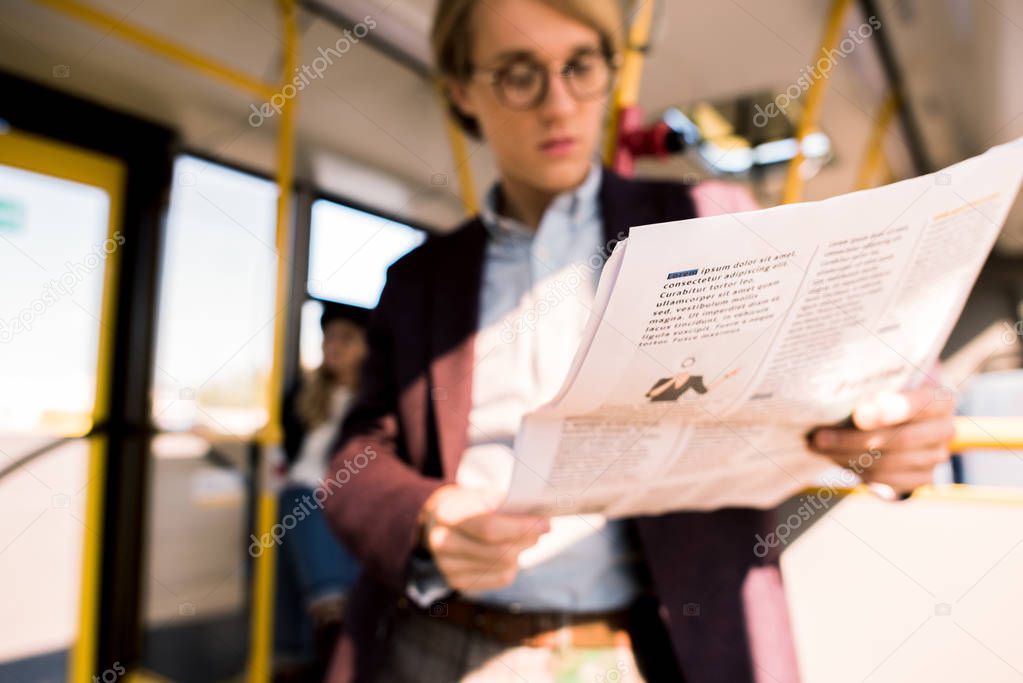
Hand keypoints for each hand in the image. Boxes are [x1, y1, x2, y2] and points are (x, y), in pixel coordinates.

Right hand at [419, 485, 548, 592]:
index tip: (545, 523)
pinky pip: (499, 579)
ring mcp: (447, 565)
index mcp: (446, 514)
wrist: (442, 520)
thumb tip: (537, 516)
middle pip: (497, 551)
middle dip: (526, 540)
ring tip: (526, 539)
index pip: (488, 527)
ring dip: (521, 552)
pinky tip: (511, 554)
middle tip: (541, 531)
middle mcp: (441, 542)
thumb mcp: (481, 493)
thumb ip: (504, 503)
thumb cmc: (470, 503)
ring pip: (501, 566)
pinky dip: (512, 567)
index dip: (520, 527)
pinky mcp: (457, 582)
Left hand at [809, 386, 955, 494]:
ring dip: (847, 456)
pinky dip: (856, 470)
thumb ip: (871, 380)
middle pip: (900, 440)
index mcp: (940, 399)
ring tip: (818, 445)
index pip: (920, 405)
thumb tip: (841, 384)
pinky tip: (833, 457)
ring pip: (889, 463)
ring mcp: (935, 456)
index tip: (859, 414)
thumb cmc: (886, 389)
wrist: (900, 416)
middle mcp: (944, 429)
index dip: (890, 411)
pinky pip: (887, 480)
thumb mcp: (884, 378)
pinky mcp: (922, 477)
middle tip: (819, 436)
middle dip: (853, 439)